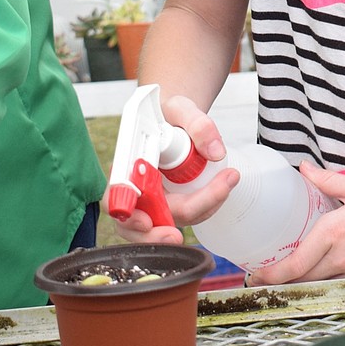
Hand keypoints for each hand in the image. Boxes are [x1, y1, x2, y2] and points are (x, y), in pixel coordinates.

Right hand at [107, 94, 239, 244]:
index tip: (145, 221)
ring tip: (223, 188)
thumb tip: (215, 152)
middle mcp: (137, 186)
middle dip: (157, 235)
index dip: (129, 214)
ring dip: (193, 215)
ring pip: (164, 225)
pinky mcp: (172, 202)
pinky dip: (204, 207)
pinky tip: (222, 185)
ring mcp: (154, 198)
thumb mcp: (181, 108)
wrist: (175, 117)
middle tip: (176, 236)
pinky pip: (185, 214)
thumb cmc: (168, 114)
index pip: (121, 196)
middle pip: (140, 223)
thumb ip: (198, 124)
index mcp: (127, 164)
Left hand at [246, 161, 344, 284]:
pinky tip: (320, 274)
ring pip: (320, 285)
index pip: (295, 263)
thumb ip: (328, 180)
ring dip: (301, 283)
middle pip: (302, 280)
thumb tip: (303, 169)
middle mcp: (343, 258)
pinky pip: (339, 285)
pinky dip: (325, 282)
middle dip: (280, 282)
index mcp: (336, 232)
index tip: (255, 275)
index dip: (271, 274)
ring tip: (286, 277)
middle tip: (262, 278)